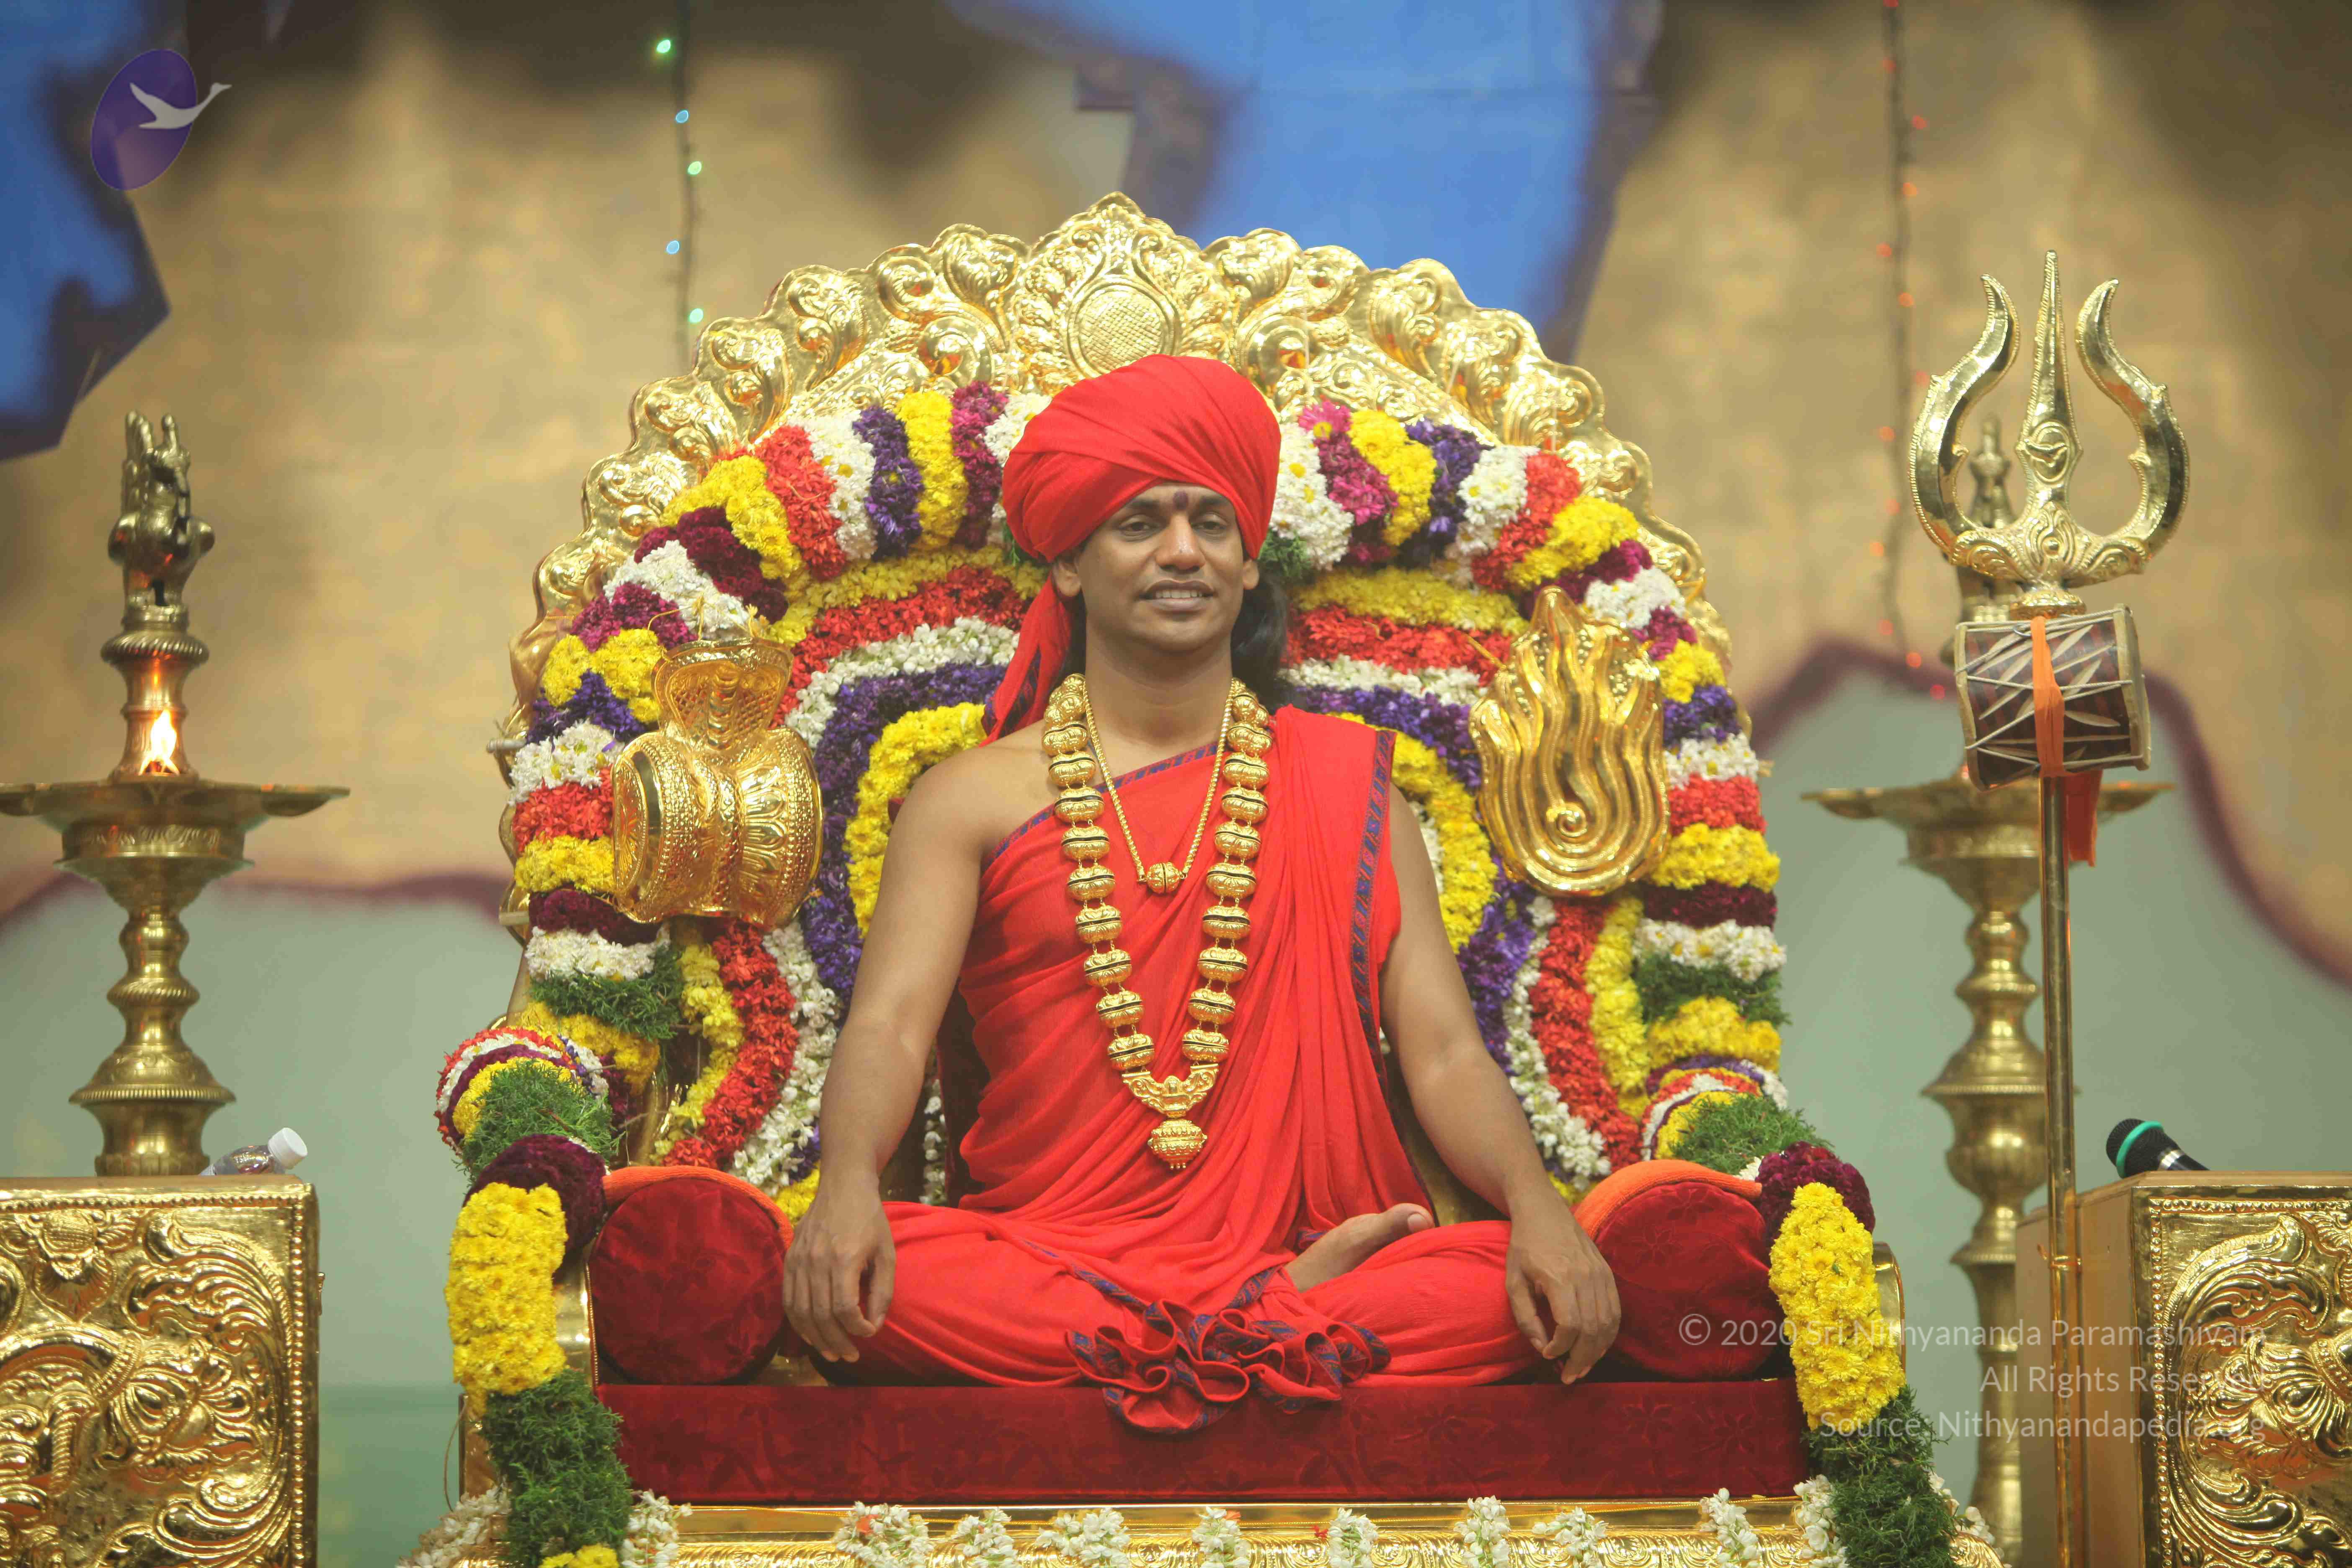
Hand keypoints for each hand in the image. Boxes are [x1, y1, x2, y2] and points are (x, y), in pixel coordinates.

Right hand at [781, 1178, 894, 1362]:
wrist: (842, 1186)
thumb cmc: (870, 1220)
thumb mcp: (887, 1253)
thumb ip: (883, 1291)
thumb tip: (874, 1325)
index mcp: (843, 1258)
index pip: (844, 1308)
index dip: (857, 1328)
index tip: (869, 1333)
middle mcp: (816, 1261)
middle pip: (821, 1315)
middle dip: (837, 1342)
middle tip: (850, 1356)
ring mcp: (798, 1260)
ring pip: (800, 1312)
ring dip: (815, 1338)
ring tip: (831, 1353)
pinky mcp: (789, 1259)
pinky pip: (788, 1299)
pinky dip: (798, 1322)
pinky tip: (811, 1334)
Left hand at [1503, 1190, 1620, 1383]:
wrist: (1544, 1211)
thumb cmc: (1524, 1247)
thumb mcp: (1513, 1281)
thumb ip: (1525, 1317)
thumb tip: (1542, 1347)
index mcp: (1559, 1277)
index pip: (1570, 1324)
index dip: (1561, 1347)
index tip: (1547, 1354)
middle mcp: (1585, 1276)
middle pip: (1592, 1329)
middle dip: (1581, 1359)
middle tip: (1568, 1376)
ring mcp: (1601, 1274)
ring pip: (1608, 1323)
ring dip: (1597, 1352)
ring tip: (1582, 1367)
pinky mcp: (1608, 1274)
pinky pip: (1616, 1311)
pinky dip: (1608, 1334)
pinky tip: (1596, 1347)